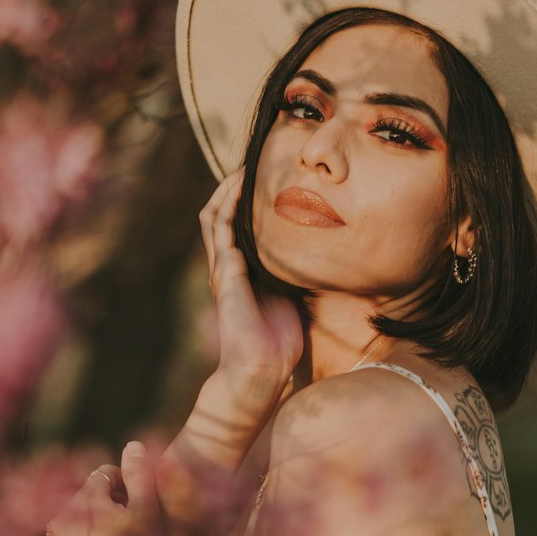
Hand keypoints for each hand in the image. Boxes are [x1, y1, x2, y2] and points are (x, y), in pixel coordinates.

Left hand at [39, 443, 165, 535]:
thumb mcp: (150, 514)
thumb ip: (141, 475)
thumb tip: (133, 445)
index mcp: (84, 500)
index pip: (104, 477)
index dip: (125, 486)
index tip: (138, 502)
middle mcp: (58, 521)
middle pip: (84, 503)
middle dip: (103, 508)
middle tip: (129, 529)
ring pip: (69, 530)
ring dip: (86, 533)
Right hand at [200, 167, 303, 416]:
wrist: (260, 372)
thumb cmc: (277, 343)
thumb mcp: (291, 299)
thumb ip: (295, 277)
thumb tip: (323, 258)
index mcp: (241, 272)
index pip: (235, 227)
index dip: (243, 202)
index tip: (264, 179)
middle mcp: (227, 267)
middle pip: (219, 215)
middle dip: (232, 189)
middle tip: (251, 163)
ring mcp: (222, 269)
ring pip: (214, 217)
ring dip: (226, 190)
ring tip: (242, 167)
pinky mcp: (225, 275)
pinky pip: (221, 231)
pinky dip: (228, 207)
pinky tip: (240, 189)